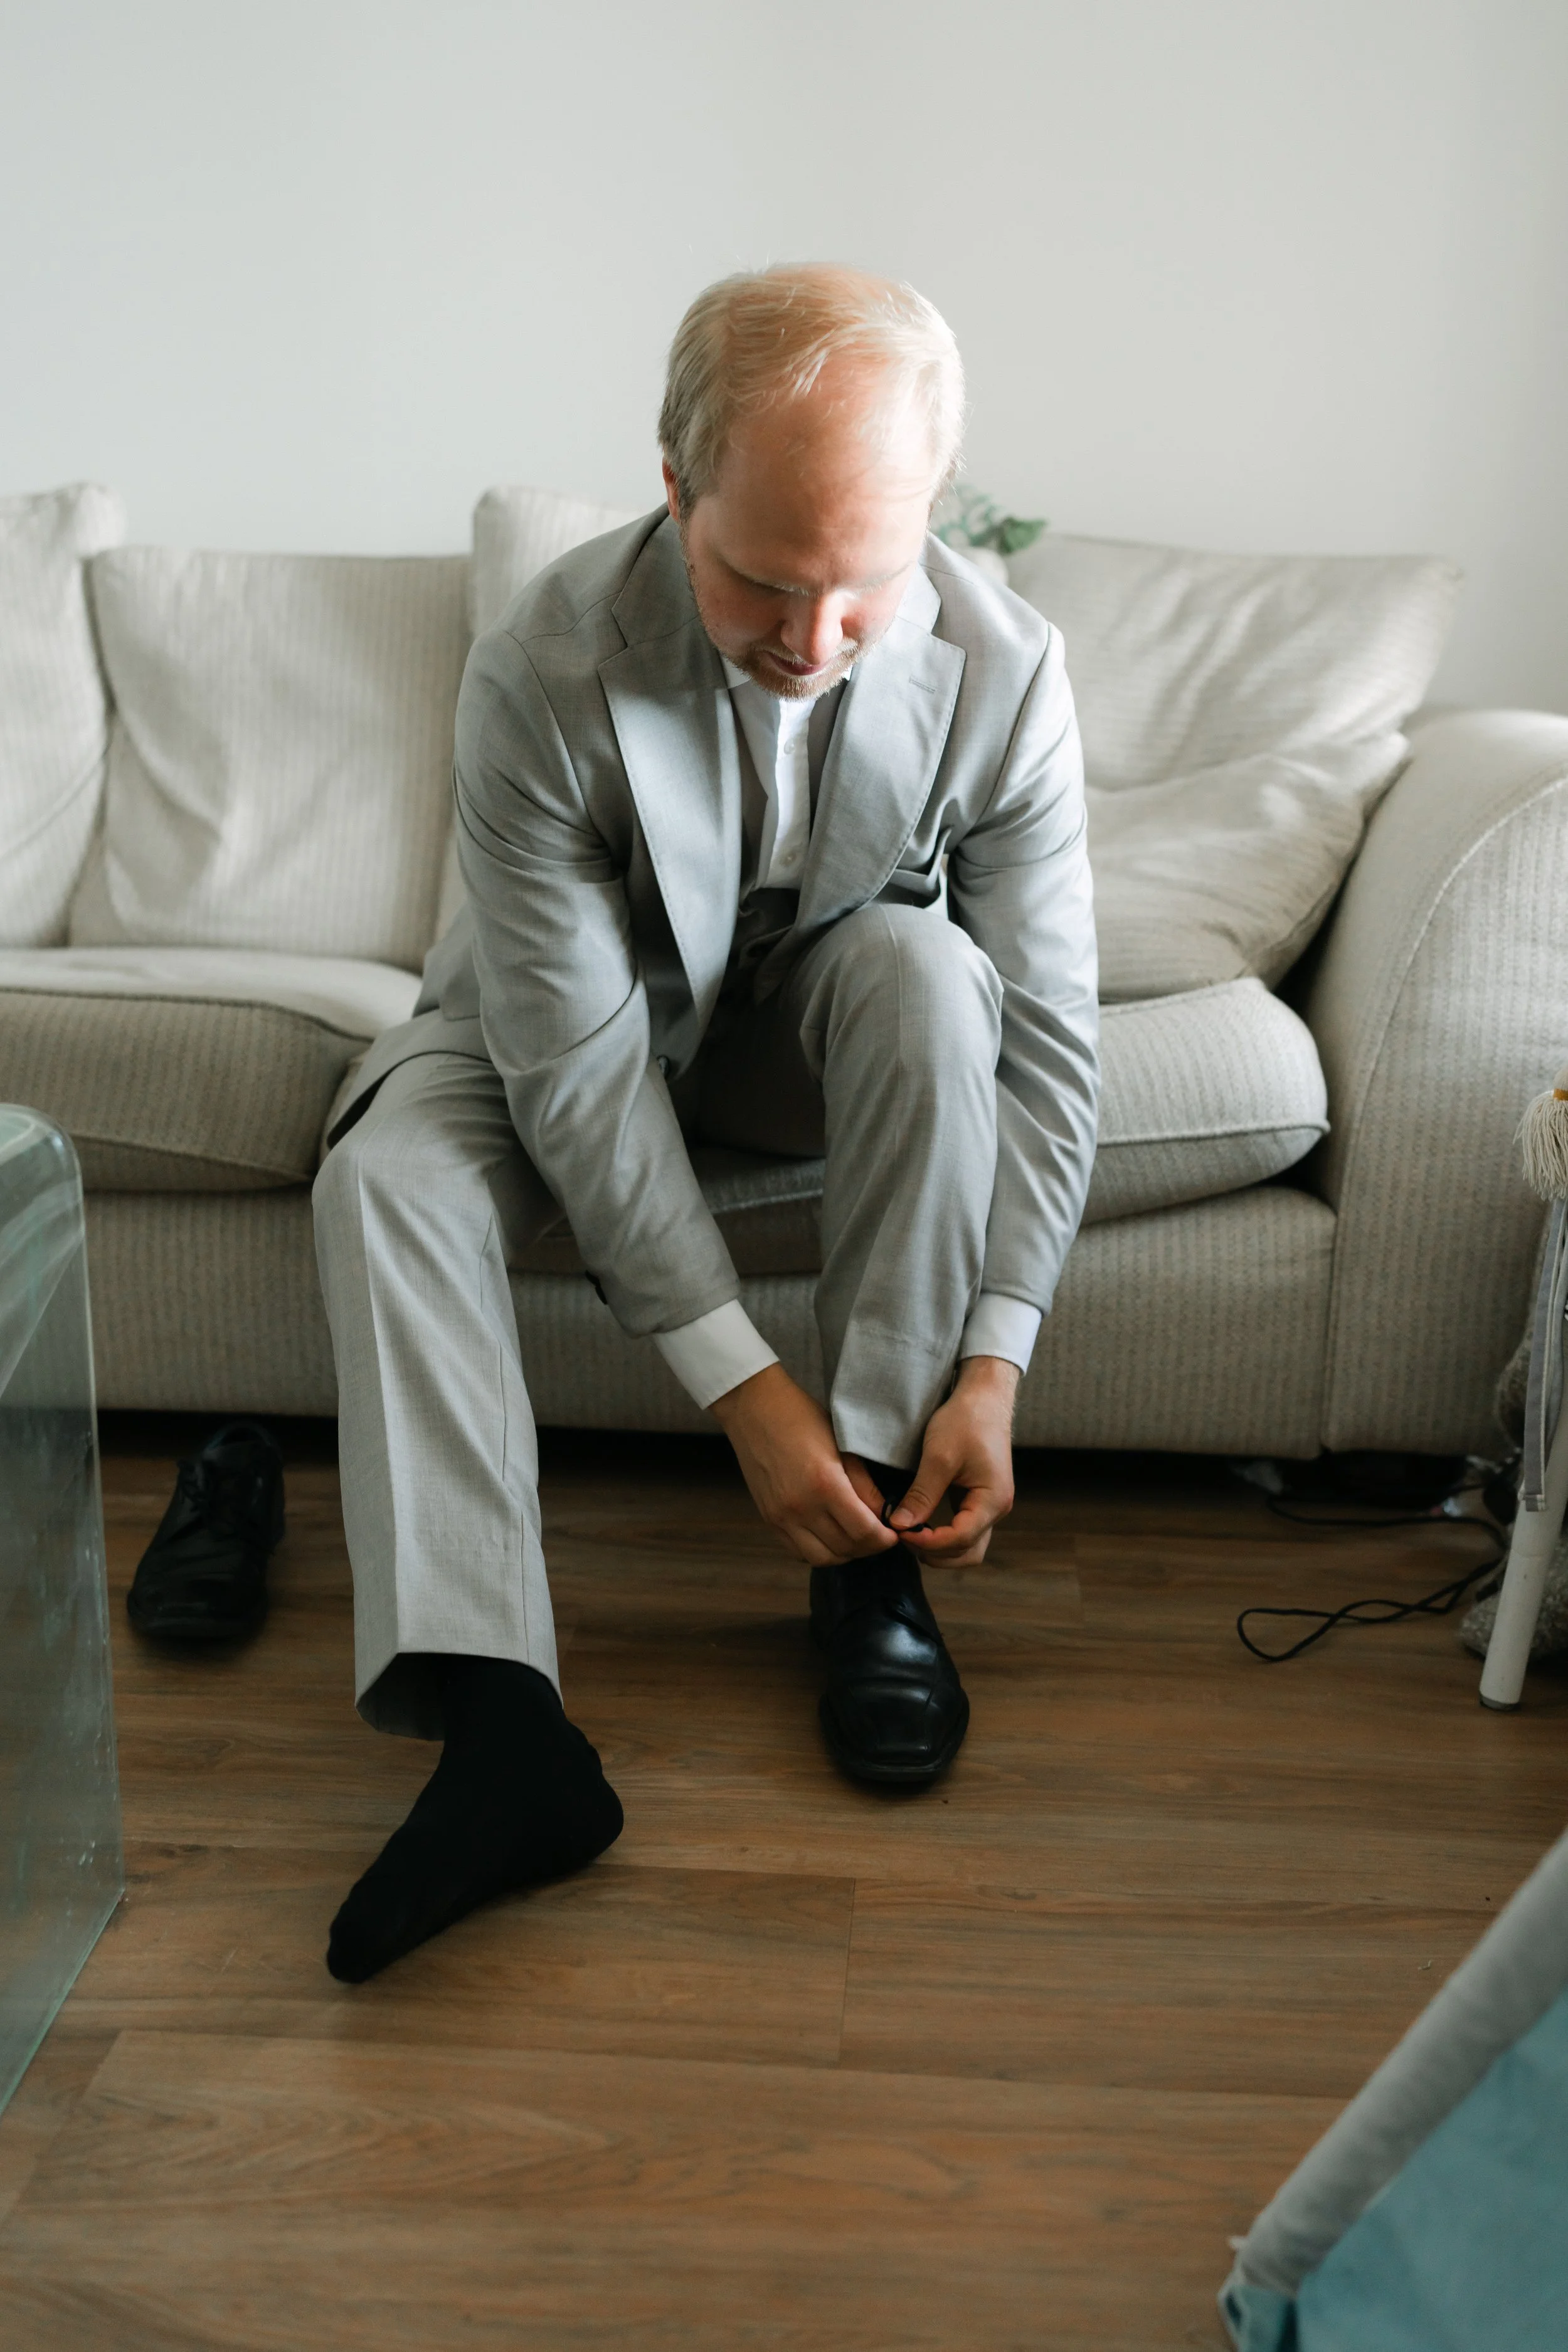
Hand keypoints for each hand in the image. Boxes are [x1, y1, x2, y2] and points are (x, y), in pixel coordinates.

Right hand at [710, 1363, 897, 1566]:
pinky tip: (829, 1536)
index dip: (884, 1539)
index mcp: (825, 1484)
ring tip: (855, 1538)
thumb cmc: (802, 1418)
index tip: (894, 1533)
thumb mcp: (843, 1446)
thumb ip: (865, 1485)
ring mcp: (781, 1516)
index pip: (864, 1532)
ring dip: (844, 1554)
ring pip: (821, 1558)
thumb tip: (885, 1515)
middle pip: (845, 1549)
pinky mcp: (769, 1518)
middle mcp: (801, 1507)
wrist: (754, 1409)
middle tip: (880, 1535)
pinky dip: (818, 1550)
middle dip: (869, 1547)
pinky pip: (797, 1552)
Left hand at [887, 1355, 1017, 1567]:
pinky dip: (945, 1536)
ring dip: (940, 1548)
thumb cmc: (965, 1420)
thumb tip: (900, 1526)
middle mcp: (997, 1508)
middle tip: (903, 1537)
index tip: (900, 1532)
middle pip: (968, 1553)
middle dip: (935, 1552)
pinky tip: (922, 1525)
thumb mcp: (939, 1457)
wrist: (984, 1397)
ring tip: (911, 1534)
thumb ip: (921, 1495)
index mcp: (993, 1500)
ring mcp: (991, 1505)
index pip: (960, 1539)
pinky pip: (966, 1530)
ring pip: (968, 1546)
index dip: (928, 1542)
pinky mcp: (981, 1499)